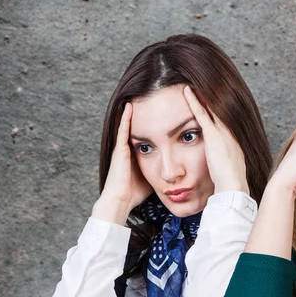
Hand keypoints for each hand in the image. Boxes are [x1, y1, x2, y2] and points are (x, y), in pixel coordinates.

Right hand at [93, 103, 151, 224]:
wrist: (120, 200)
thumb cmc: (135, 193)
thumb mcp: (152, 177)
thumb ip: (161, 170)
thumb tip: (176, 171)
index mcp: (135, 155)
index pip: (145, 135)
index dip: (151, 124)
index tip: (160, 112)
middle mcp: (127, 149)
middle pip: (137, 127)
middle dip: (142, 114)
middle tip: (148, 98)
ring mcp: (122, 148)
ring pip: (128, 125)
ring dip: (132, 112)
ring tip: (137, 96)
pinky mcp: (119, 150)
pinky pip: (123, 130)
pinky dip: (125, 118)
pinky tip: (129, 106)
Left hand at [183, 86, 248, 193]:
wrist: (233, 184)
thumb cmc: (230, 181)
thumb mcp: (229, 168)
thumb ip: (224, 162)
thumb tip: (220, 166)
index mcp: (234, 139)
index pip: (223, 119)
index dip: (216, 108)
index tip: (210, 99)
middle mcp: (229, 131)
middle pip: (218, 108)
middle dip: (210, 96)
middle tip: (201, 82)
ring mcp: (222, 131)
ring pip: (210, 107)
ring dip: (202, 94)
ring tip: (192, 81)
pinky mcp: (212, 133)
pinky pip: (200, 112)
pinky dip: (193, 100)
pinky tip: (186, 90)